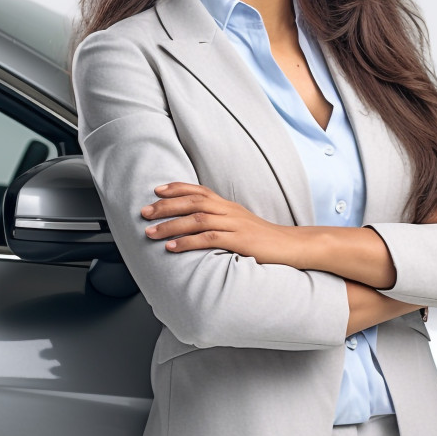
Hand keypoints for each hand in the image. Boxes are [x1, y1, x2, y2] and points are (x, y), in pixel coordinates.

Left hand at [141, 182, 300, 263]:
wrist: (292, 246)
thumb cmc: (265, 240)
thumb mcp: (241, 225)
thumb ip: (222, 222)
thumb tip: (199, 226)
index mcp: (229, 206)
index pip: (200, 190)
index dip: (177, 188)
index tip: (157, 190)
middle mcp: (230, 211)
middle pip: (193, 201)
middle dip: (165, 206)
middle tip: (144, 212)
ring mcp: (235, 225)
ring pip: (197, 219)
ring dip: (170, 225)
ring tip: (150, 232)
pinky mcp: (239, 241)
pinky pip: (209, 239)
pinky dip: (187, 242)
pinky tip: (172, 246)